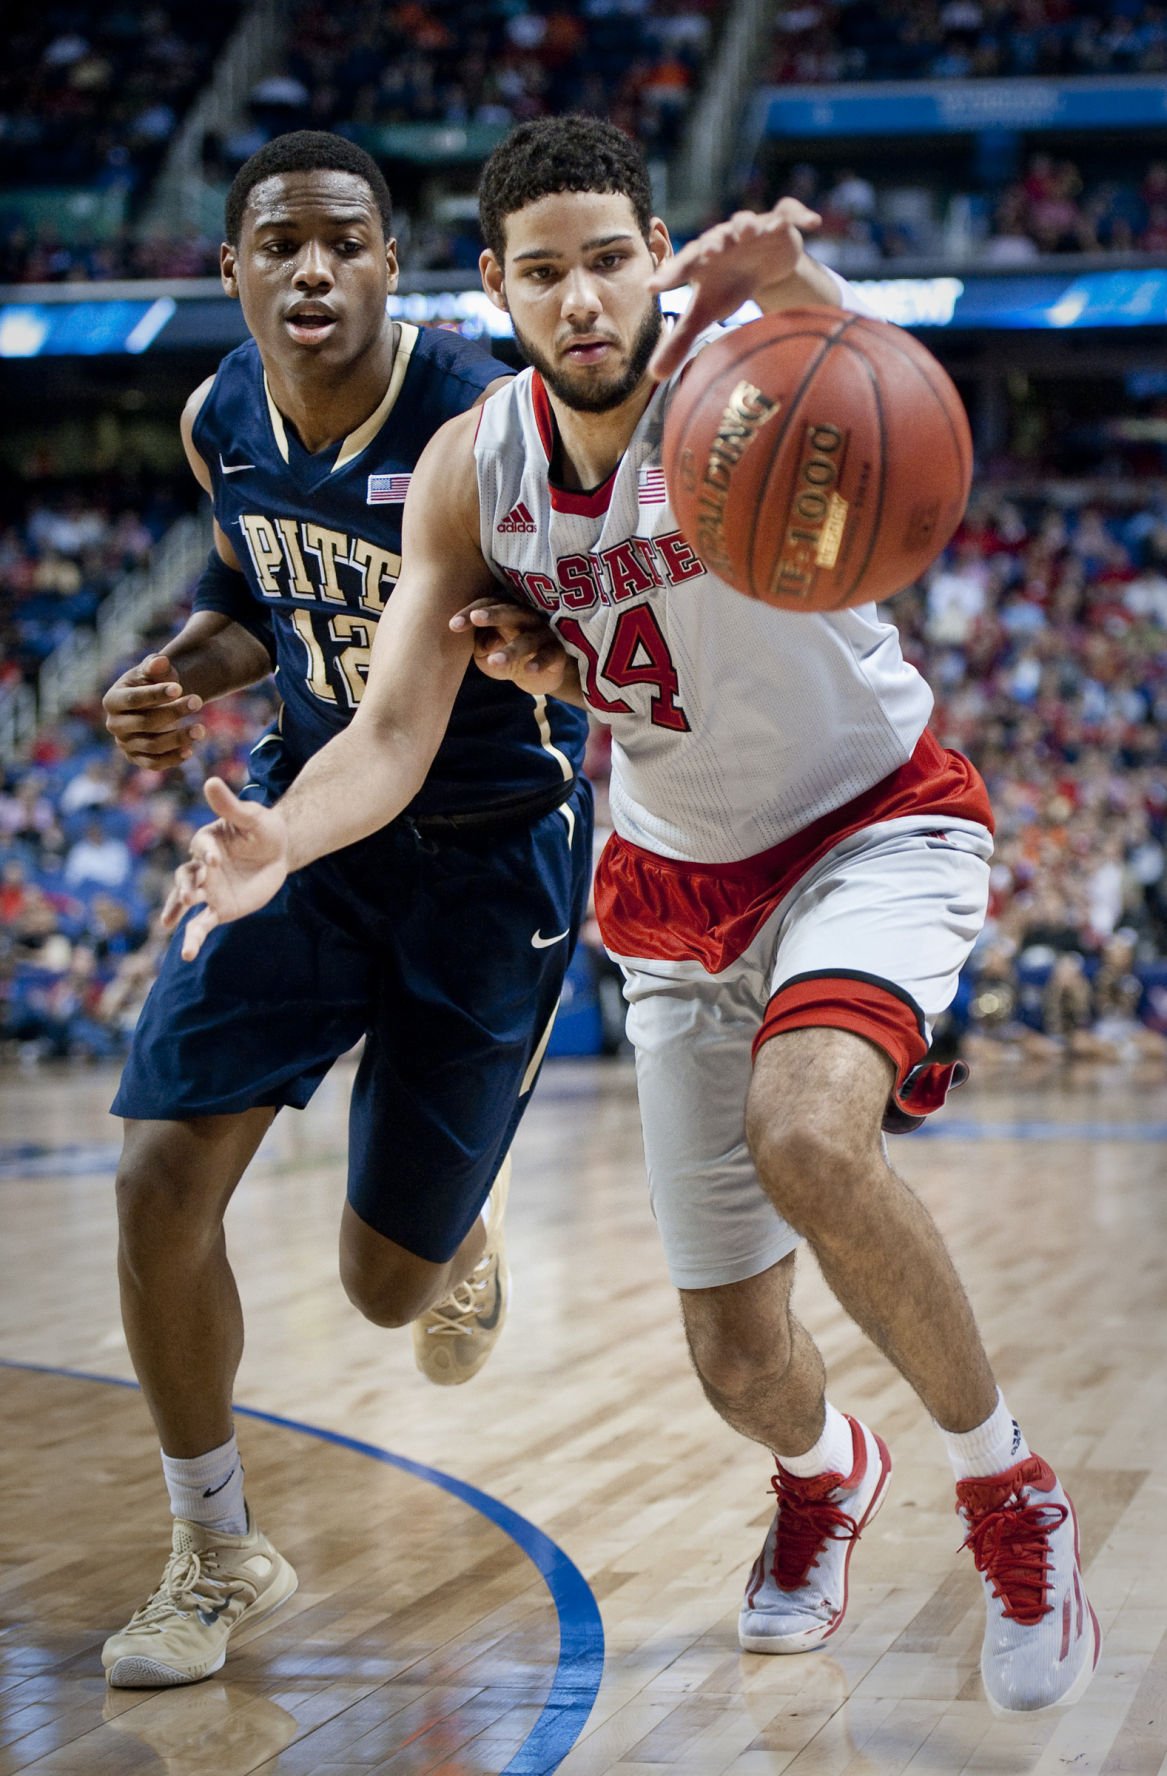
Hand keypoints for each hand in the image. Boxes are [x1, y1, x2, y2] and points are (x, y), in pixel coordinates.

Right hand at [103, 653, 205, 768]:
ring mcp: (125, 744)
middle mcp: (114, 725)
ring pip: (152, 746)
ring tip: (201, 729)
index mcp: (112, 701)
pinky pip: (154, 764)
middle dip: (173, 712)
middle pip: (145, 723)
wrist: (155, 702)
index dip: (156, 694)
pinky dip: (173, 759)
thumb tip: (161, 661)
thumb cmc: (153, 682)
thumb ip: (155, 666)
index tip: (179, 688)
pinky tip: (190, 750)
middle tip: (198, 701)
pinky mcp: (137, 759)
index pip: (133, 699)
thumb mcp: (152, 671)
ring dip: (179, 738)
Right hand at [162, 777, 288, 959]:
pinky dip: (193, 937)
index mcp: (206, 841)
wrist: (277, 851)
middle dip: (186, 885)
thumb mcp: (251, 817)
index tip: (215, 860)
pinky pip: (201, 924)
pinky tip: (186, 953)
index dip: (205, 853)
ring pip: (185, 901)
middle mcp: (201, 866)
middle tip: (192, 894)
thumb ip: (230, 806)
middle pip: (184, 876)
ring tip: (169, 925)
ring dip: (177, 910)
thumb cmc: (263, 829)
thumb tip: (211, 781)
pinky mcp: (218, 908)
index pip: (200, 847)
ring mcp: (208, 889)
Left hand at [449, 597, 567, 695]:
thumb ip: (481, 645)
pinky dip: (540, 662)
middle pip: (510, 612)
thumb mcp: (487, 653)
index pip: (487, 605)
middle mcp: (527, 618)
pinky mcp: (559, 653)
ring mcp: (545, 634)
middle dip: (493, 614)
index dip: (470, 614)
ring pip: (528, 639)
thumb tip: (486, 642)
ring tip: (495, 661)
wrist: (539, 675)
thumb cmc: (507, 655)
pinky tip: (529, 669)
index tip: (453, 625)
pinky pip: (551, 655)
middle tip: (476, 618)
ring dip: (512, 649)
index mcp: (506, 611)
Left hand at [647, 200, 821, 381]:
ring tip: (748, 230)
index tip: (651, 288)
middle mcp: (722, 241)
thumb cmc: (726, 286)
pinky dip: (799, 215)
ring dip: (746, 224)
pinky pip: (788, 214)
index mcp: (700, 262)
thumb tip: (654, 376)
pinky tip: (813, 223)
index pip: (679, 269)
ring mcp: (751, 230)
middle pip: (713, 240)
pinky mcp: (777, 224)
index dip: (666, 277)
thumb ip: (679, 340)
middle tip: (708, 253)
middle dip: (712, 244)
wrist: (760, 261)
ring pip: (746, 221)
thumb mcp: (704, 313)